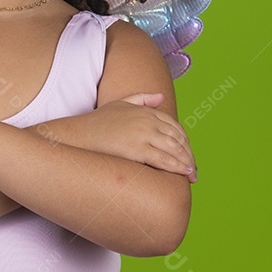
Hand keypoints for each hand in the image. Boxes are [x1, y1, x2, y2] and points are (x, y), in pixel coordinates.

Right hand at [43, 93, 196, 182]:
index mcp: (146, 110)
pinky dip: (177, 167)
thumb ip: (142, 98)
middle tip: (193, 169)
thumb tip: (161, 97)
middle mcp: (148, 120)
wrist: (79, 134)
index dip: (184, 141)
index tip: (187, 153)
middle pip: (178, 138)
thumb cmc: (97, 123)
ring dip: (186, 163)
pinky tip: (183, 173)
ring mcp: (143, 134)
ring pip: (174, 149)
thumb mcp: (120, 103)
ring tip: (191, 175)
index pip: (174, 126)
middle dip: (188, 154)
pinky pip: (164, 159)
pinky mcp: (138, 149)